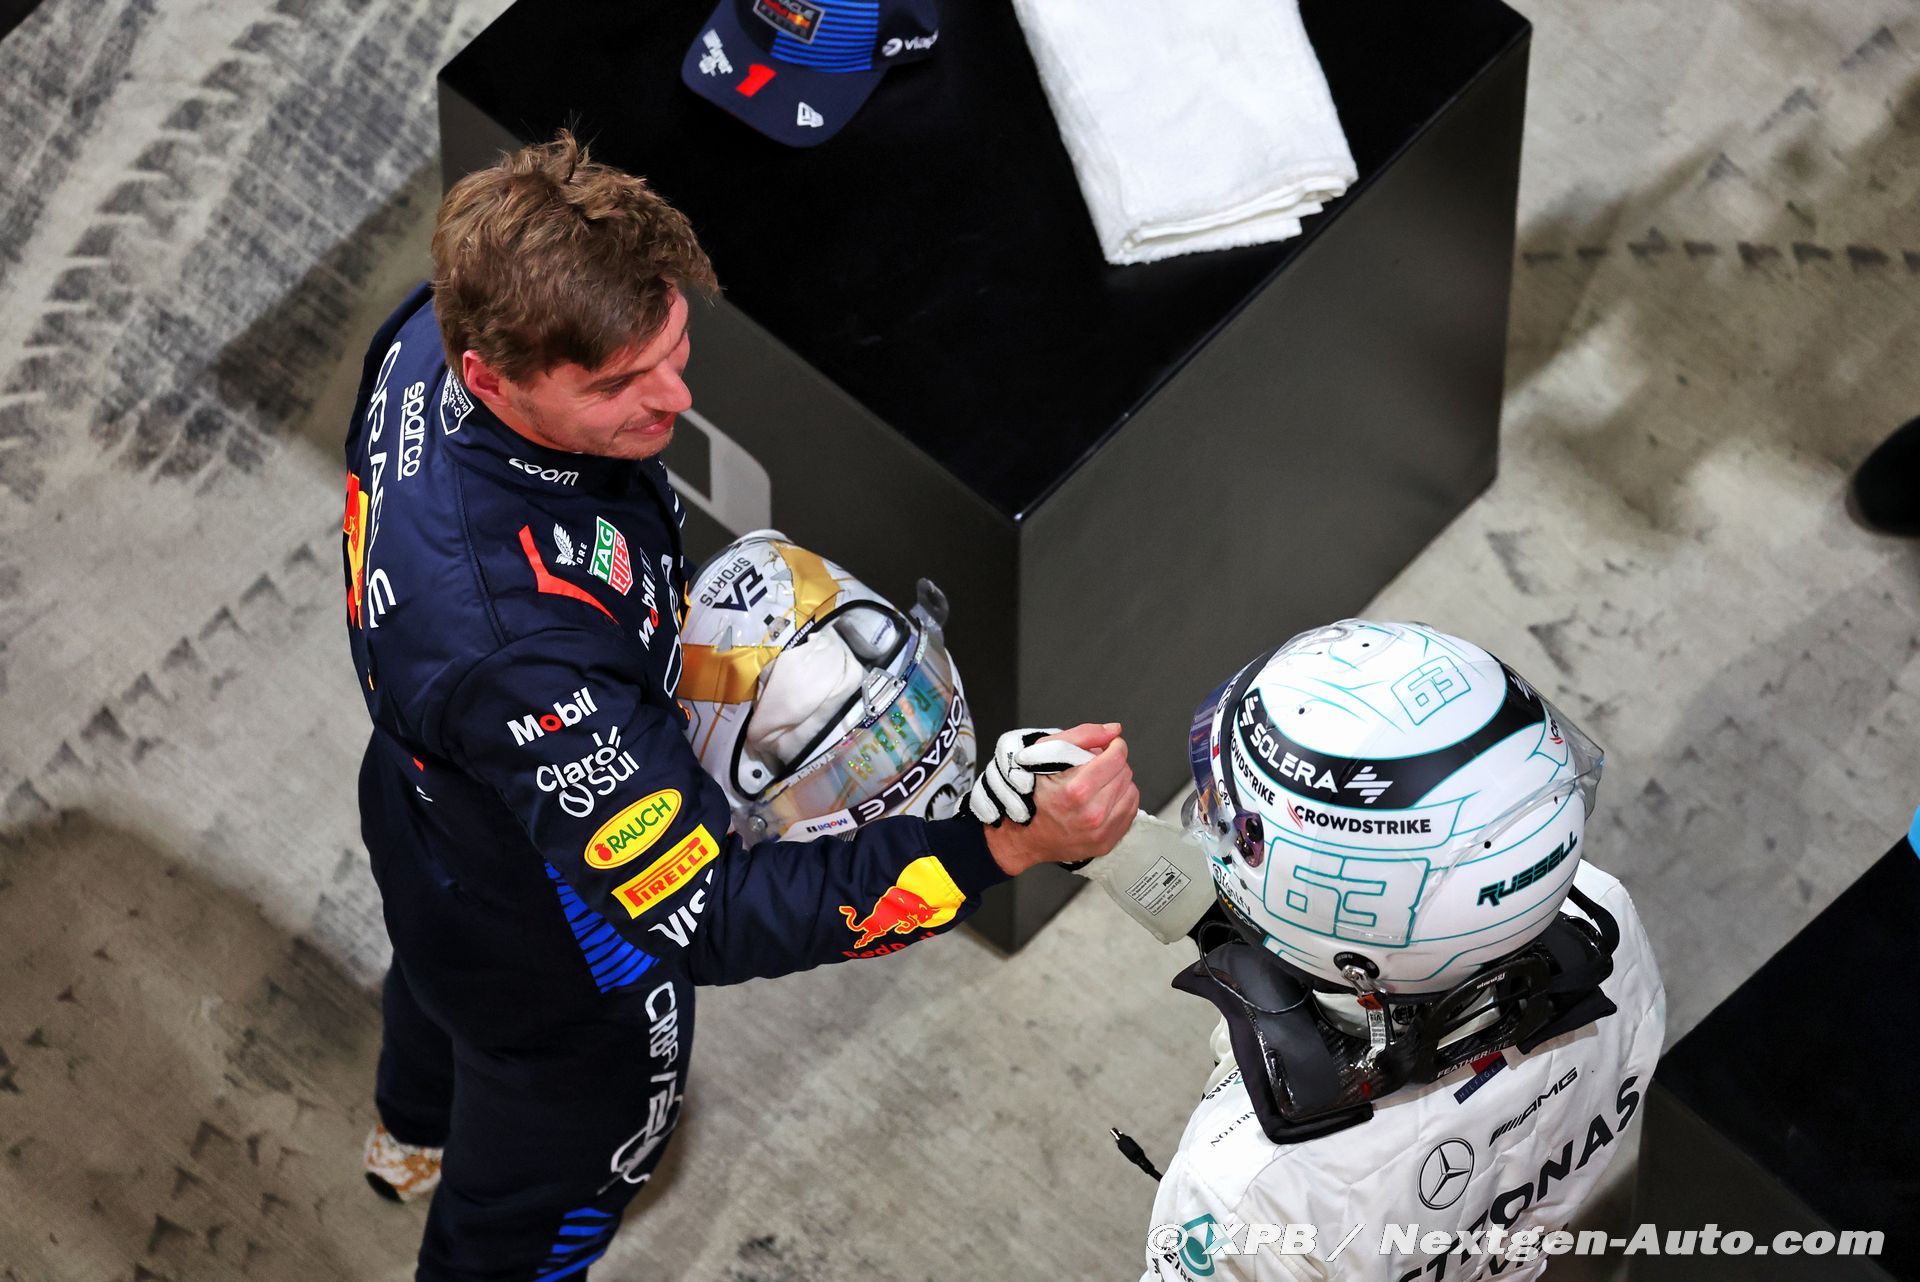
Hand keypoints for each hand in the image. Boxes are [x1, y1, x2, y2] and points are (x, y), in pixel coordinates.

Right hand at [983, 724, 1138, 875]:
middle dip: (1113, 764)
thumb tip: (1114, 730)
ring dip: (1117, 783)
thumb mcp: (1044, 753)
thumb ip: (1082, 735)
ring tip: (1097, 785)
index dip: (1115, 746)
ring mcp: (1101, 832)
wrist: (1023, 835)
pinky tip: (1101, 801)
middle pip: (1125, 773)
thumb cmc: (1029, 793)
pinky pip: (1129, 812)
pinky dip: (1119, 802)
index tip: (1109, 745)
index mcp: (1077, 790)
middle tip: (1094, 768)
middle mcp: (1092, 814)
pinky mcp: (1107, 843)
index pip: (1117, 758)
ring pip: (1131, 792)